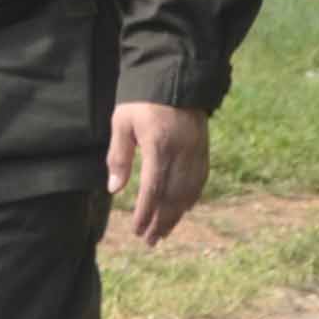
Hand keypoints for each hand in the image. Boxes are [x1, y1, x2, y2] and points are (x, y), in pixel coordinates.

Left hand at [108, 101, 208, 243]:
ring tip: (163, 232)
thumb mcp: (122, 123)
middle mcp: (182, 154)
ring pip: (188, 193)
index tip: (137, 231)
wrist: (174, 77)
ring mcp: (196, 153)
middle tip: (149, 241)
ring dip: (175, 216)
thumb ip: (119, 156)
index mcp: (159, 147)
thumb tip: (114, 190)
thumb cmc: (141, 100)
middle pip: (172, 197)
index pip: (153, 190)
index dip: (145, 214)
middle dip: (161, 222)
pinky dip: (191, 199)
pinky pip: (200, 181)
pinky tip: (183, 210)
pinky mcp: (204, 150)